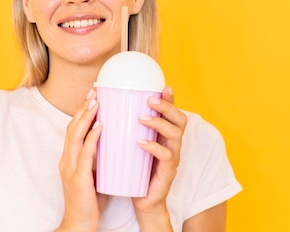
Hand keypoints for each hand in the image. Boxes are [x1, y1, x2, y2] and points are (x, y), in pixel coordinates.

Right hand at [56, 88, 107, 231]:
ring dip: (86, 116)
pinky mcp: (78, 178)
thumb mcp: (95, 174)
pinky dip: (92, 137)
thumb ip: (100, 158)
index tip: (93, 96)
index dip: (81, 112)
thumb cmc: (90, 201)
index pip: (73, 129)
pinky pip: (85, 153)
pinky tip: (101, 125)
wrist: (80, 224)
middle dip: (83, 108)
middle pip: (72, 127)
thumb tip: (116, 142)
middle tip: (94, 91)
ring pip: (75, 135)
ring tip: (97, 102)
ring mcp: (70, 168)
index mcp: (70, 158)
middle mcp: (67, 159)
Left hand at [132, 86, 186, 229]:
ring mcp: (173, 158)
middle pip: (180, 120)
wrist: (142, 201)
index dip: (170, 99)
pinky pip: (167, 157)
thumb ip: (128, 130)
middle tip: (150, 100)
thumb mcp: (132, 147)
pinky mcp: (168, 172)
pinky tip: (141, 143)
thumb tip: (109, 110)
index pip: (173, 113)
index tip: (163, 86)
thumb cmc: (135, 172)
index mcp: (165, 136)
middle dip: (167, 107)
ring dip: (160, 123)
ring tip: (142, 118)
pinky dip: (154, 148)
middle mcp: (173, 144)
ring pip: (175, 135)